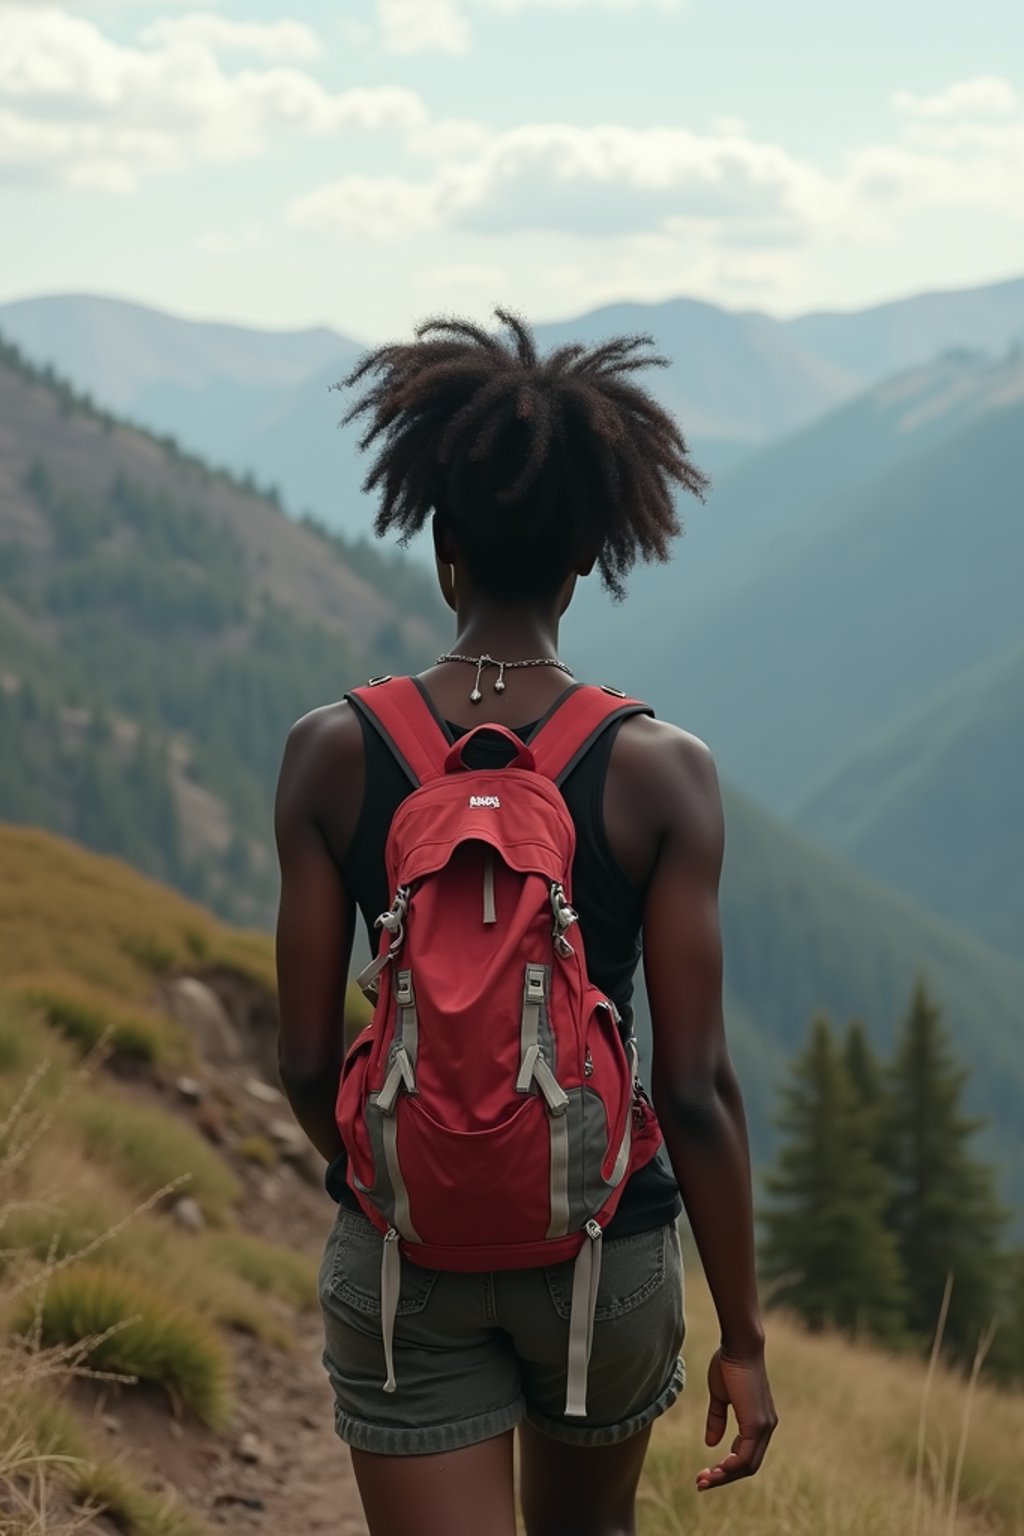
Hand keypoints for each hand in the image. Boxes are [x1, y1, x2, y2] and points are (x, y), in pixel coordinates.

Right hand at [696, 1346, 776, 1491]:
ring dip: (724, 1476)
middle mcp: (766, 1427)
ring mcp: (764, 1427)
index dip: (726, 1468)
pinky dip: (731, 1466)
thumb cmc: (729, 1364)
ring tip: (703, 1480)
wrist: (738, 1346)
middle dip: (723, 1478)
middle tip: (701, 1483)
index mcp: (759, 1422)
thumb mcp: (720, 1396)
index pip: (745, 1455)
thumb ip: (717, 1419)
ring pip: (747, 1465)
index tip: (705, 1473)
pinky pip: (746, 1455)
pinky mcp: (758, 1423)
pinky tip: (717, 1469)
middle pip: (748, 1466)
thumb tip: (711, 1444)